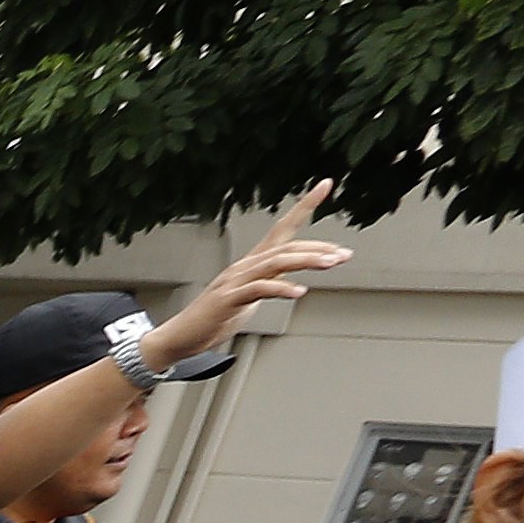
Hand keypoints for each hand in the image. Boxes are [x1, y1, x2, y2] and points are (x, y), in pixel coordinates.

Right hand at [166, 186, 347, 359]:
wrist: (180, 337)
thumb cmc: (213, 318)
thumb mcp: (249, 297)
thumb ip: (271, 285)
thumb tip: (293, 282)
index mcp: (252, 263)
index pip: (283, 227)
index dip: (305, 205)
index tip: (325, 185)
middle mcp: (245, 266)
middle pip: (286, 247)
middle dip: (319, 249)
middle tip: (344, 254)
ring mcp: (235, 281)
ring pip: (276, 263)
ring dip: (307, 262)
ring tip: (331, 264)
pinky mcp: (228, 300)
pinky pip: (258, 289)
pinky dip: (281, 289)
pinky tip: (298, 292)